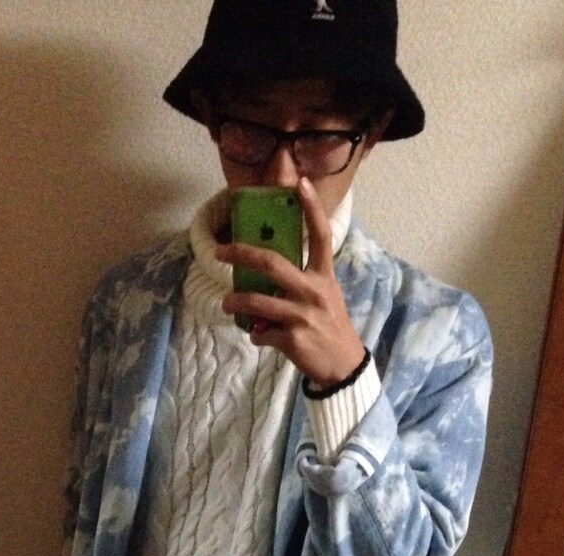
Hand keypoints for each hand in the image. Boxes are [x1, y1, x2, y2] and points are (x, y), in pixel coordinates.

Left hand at [214, 178, 365, 386]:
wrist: (343, 365)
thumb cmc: (330, 326)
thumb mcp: (326, 296)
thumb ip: (302, 280)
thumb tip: (267, 273)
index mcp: (324, 276)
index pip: (321, 235)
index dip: (311, 208)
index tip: (300, 182)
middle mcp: (314, 292)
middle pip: (272, 263)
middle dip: (241, 254)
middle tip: (220, 252)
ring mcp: (302, 316)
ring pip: (257, 302)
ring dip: (235, 302)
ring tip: (227, 303)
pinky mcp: (292, 339)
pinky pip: (260, 333)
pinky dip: (255, 335)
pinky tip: (260, 337)